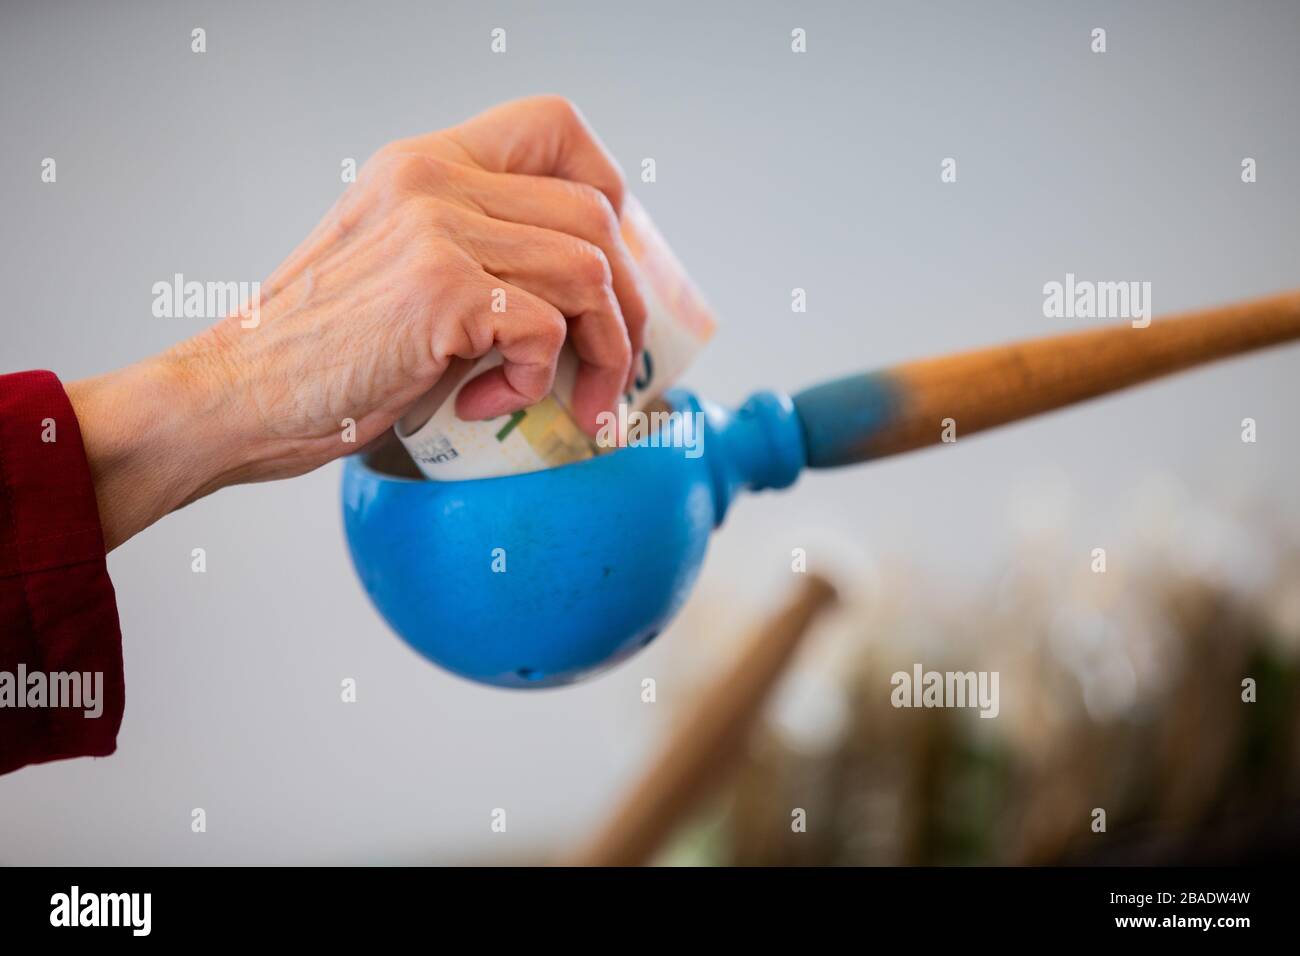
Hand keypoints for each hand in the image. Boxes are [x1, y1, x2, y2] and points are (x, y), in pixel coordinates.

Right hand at [67, 96, 648, 548]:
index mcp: (424, 164)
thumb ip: (480, 253)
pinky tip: (490, 404)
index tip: (614, 268)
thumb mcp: (405, 273)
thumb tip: (590, 287)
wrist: (239, 396)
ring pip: (589, 271)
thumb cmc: (326, 355)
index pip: (555, 127)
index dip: (608, 191)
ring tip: (572, 402)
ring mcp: (436, 227)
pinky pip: (547, 327)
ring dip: (601, 352)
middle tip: (613, 370)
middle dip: (627, 306)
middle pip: (595, 215)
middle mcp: (432, 178)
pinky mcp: (439, 288)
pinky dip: (539, 380)